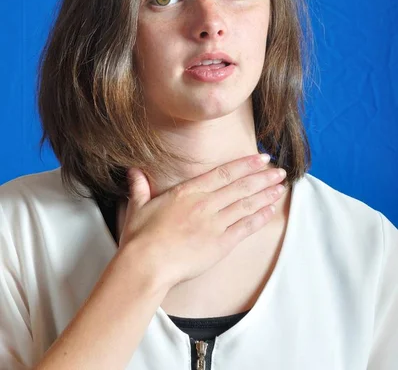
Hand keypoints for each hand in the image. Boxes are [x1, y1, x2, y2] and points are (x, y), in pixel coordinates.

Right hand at [118, 154, 286, 288]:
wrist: (145, 265)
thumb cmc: (140, 237)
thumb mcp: (139, 207)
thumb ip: (140, 186)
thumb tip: (134, 171)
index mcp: (188, 191)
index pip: (224, 173)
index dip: (245, 165)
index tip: (261, 158)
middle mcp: (205, 204)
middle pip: (241, 186)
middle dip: (263, 177)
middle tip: (280, 171)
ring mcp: (215, 224)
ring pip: (246, 204)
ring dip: (266, 194)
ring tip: (281, 187)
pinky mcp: (220, 244)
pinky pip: (245, 228)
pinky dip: (260, 217)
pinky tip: (271, 210)